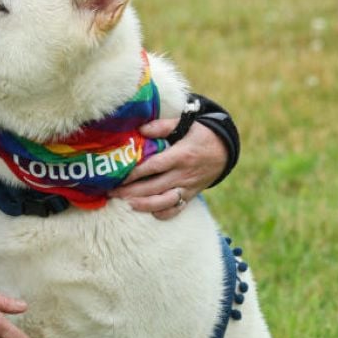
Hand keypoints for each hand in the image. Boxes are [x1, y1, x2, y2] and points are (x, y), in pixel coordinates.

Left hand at [109, 119, 228, 219]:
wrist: (225, 150)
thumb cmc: (200, 134)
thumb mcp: (185, 124)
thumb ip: (162, 127)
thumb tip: (140, 130)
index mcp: (181, 155)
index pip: (154, 166)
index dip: (135, 173)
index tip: (118, 177)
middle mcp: (183, 174)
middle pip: (155, 187)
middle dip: (132, 192)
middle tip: (112, 193)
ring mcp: (188, 187)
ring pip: (165, 201)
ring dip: (145, 205)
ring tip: (126, 204)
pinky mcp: (191, 195)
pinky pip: (177, 209)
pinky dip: (163, 213)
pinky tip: (149, 211)